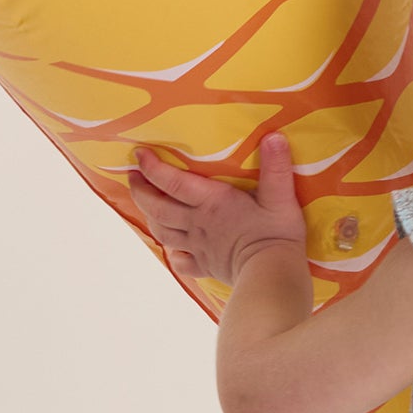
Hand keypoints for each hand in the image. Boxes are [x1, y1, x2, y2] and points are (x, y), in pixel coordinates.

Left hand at [127, 131, 307, 288]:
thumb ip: (275, 166)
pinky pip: (181, 263)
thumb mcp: (280, 197)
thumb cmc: (276, 235)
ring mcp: (198, 248)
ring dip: (149, 217)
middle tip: (132, 176)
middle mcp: (197, 223)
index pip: (173, 182)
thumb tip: (274, 136)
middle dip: (140, 190)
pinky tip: (174, 251)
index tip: (139, 154)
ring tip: (145, 205)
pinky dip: (173, 255)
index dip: (152, 167)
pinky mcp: (206, 267)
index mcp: (211, 202)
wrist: (272, 276)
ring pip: (162, 232)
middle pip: (157, 207)